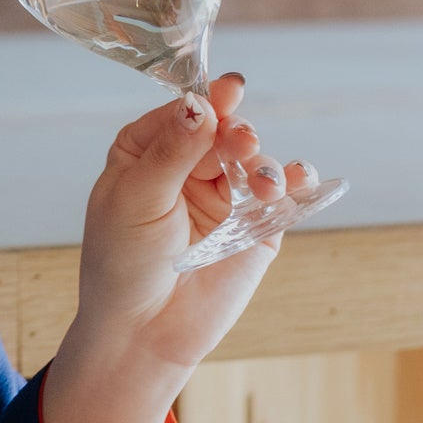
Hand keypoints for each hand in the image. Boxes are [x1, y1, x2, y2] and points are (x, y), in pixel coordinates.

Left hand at [69, 73, 298, 377]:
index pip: (184, 113)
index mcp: (148, 150)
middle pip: (224, 131)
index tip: (230, 90)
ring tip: (262, 183)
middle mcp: (189, 166)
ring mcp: (225, 195)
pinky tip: (299, 180)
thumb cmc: (123, 263)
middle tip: (242, 141)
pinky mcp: (256, 227)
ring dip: (264, 163)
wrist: (144, 331)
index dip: (208, 100)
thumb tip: (199, 105)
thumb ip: (171, 153)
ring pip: (256, 161)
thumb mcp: (137, 199)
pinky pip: (283, 196)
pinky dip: (296, 183)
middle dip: (238, 133)